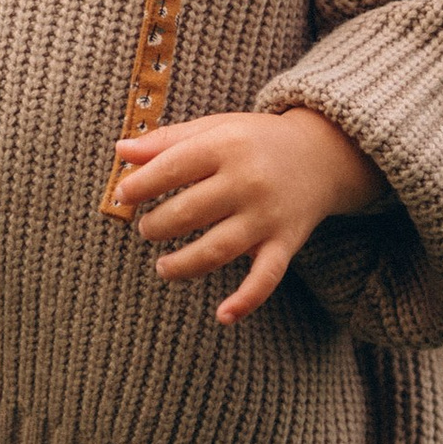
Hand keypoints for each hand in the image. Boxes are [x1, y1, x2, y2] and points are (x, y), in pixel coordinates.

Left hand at [111, 106, 384, 323]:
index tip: (123, 195)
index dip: (141, 184)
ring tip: (162, 267)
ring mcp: (267, 216)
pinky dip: (246, 300)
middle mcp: (248, 181)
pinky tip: (223, 316)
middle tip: (146, 228)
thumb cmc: (255, 140)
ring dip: (183, 264)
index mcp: (226, 145)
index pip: (173, 167)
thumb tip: (120, 150)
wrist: (322, 154)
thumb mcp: (215, 128)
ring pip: (217, 249)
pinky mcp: (285, 243)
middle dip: (157, 225)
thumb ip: (167, 140)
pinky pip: (265, 277)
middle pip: (190, 212)